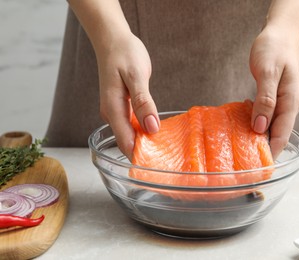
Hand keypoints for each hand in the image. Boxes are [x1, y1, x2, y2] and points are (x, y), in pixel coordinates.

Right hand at [97, 33, 159, 158]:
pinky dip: (143, 131)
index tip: (154, 167)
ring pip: (130, 134)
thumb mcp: (136, 76)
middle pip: (127, 141)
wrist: (113, 40)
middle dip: (144, 153)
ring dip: (144, 143)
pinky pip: (132, 124)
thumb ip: (143, 102)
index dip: (139, 156)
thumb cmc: (124, 54)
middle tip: (165, 162)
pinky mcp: (121, 106)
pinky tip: (156, 133)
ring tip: (164, 152)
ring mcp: (115, 111)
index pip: (125, 141)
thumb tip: (151, 127)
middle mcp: (111, 114)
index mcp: (113, 109)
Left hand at [249, 25, 298, 157]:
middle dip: (264, 149)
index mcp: (290, 102)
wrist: (279, 33)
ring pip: (271, 126)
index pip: (282, 134)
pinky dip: (255, 122)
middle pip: (277, 134)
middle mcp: (288, 106)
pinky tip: (242, 124)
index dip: (271, 152)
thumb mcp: (268, 72)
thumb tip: (260, 126)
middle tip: (246, 163)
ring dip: (258, 137)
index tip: (259, 168)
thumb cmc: (274, 49)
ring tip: (241, 148)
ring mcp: (282, 102)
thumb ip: (266, 99)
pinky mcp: (273, 97)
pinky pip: (265, 115)